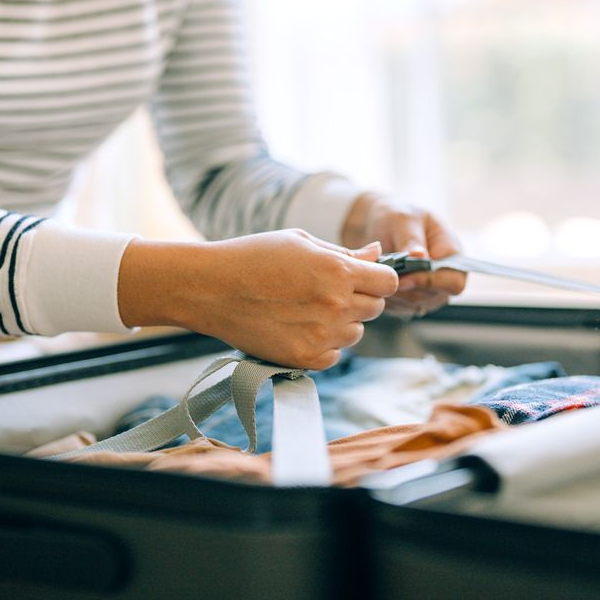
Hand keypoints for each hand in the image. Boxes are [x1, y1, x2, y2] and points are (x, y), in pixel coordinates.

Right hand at [118, 229, 398, 369]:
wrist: (210, 288)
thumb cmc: (253, 256)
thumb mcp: (300, 242)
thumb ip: (344, 253)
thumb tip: (377, 254)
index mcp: (338, 271)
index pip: (389, 282)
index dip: (378, 278)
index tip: (363, 278)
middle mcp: (336, 305)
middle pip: (375, 308)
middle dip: (358, 298)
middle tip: (325, 291)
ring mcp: (321, 335)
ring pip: (356, 333)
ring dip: (341, 323)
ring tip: (307, 308)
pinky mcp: (304, 358)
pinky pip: (334, 355)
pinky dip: (324, 344)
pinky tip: (299, 327)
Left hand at [340, 192, 465, 317]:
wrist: (379, 225)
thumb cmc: (396, 217)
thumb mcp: (403, 219)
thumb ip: (411, 239)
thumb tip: (421, 257)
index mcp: (453, 253)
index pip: (453, 282)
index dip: (430, 283)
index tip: (404, 278)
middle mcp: (446, 275)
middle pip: (433, 296)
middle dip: (406, 288)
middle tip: (382, 275)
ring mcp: (430, 289)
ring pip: (415, 303)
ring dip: (394, 292)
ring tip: (377, 272)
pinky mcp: (412, 299)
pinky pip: (400, 307)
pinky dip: (386, 297)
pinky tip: (375, 280)